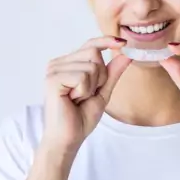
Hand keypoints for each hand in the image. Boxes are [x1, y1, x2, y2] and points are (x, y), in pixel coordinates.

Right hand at [42, 36, 131, 152]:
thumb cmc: (81, 118)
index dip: (106, 41)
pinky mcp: (53, 79)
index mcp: (68, 64)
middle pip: (94, 52)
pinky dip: (84, 91)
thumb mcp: (103, 92)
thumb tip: (126, 54)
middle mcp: (58, 63)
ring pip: (91, 66)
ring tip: (78, 99)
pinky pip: (83, 76)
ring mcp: (54, 69)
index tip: (123, 42)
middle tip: (86, 94)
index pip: (90, 44)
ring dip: (92, 86)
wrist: (68, 139)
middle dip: (100, 76)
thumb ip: (112, 72)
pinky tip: (72, 100)